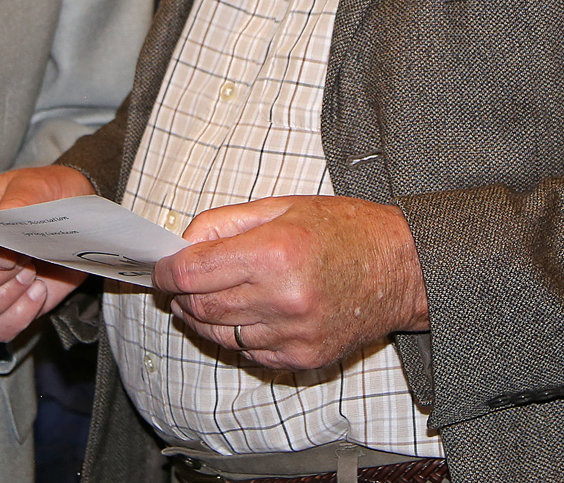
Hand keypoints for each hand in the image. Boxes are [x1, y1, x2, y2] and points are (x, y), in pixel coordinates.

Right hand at [0, 165, 94, 341]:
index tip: (7, 254)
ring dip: (2, 302)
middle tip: (24, 264)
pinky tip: (39, 292)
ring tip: (32, 275)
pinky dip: (17, 318)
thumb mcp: (36, 187)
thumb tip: (0, 228)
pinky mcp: (4, 308)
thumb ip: (16, 203)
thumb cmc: (50, 195)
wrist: (79, 219)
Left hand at [156, 195, 427, 371]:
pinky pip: (248, 352)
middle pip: (201, 305)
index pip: (194, 272)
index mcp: (274, 253)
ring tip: (201, 299)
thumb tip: (182, 244)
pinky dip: (234, 335)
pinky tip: (239, 315)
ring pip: (220, 334)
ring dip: (201, 318)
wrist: (402, 268)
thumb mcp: (281, 206)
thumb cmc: (345, 229)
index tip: (160, 268)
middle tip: (175, 283)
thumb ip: (224, 223)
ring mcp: (293, 334)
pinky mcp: (303, 357)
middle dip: (180, 294)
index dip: (167, 271)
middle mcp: (281, 298)